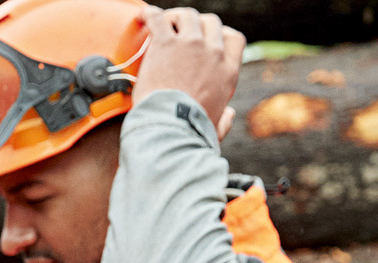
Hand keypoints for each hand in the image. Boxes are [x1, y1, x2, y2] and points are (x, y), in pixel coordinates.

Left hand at [135, 6, 244, 139]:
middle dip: (195, 24)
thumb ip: (224, 120)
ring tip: (162, 25)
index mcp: (229, 71)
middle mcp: (214, 53)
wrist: (169, 129)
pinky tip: (143, 15)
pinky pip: (159, 19)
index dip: (220, 34)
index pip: (233, 38)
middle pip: (210, 22)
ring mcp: (191, 45)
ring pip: (187, 16)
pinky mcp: (166, 45)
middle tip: (178, 32)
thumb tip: (229, 115)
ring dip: (175, 17)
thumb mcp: (215, 129)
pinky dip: (151, 15)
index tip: (206, 39)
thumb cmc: (189, 133)